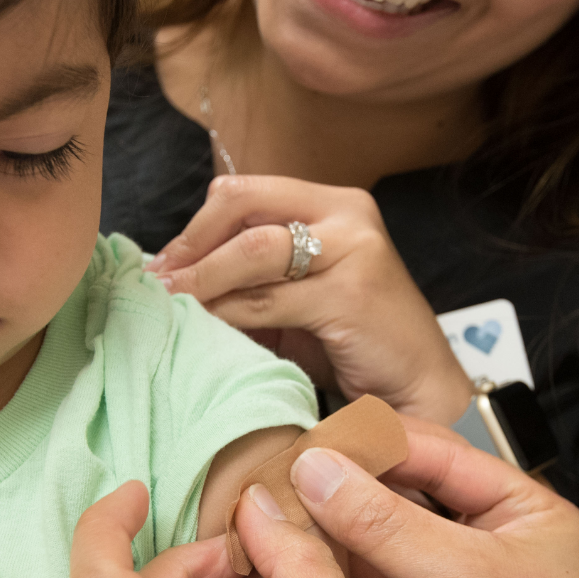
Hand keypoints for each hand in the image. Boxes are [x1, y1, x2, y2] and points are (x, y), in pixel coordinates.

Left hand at [145, 175, 469, 424]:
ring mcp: (354, 249)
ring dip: (201, 280)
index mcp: (334, 203)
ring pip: (251, 251)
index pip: (245, 192)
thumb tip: (173, 275)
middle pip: (242, 206)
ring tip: (171, 304)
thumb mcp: (299, 295)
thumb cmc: (355, 342)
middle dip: (191, 246)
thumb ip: (253, 276)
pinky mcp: (352, 293)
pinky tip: (206, 328)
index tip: (165, 263)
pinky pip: (267, 300)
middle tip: (159, 282)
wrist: (418, 384)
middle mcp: (348, 213)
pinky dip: (227, 312)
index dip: (196, 226)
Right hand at [288, 427, 578, 577]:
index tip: (308, 441)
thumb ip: (386, 522)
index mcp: (518, 508)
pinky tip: (272, 548)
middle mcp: (476, 536)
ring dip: (317, 521)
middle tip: (272, 471)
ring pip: (365, 532)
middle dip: (336, 481)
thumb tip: (316, 469)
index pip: (434, 451)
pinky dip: (313, 564)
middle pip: (394, 487)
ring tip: (260, 506)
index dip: (371, 444)